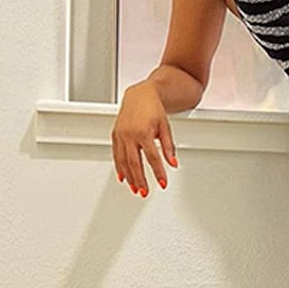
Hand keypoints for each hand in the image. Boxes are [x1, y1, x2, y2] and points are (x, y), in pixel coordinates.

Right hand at [111, 81, 177, 196]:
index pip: (152, 157)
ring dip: (129, 177)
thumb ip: (169, 147)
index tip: (162, 183)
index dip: (158, 172)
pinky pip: (116, 154)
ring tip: (134, 189)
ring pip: (123, 161)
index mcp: (144, 132)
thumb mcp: (165, 127)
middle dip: (140, 180)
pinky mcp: (115, 135)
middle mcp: (130, 134)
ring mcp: (120, 135)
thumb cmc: (154, 109)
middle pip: (135, 163)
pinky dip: (119, 167)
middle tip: (144, 192)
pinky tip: (123, 177)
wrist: (140, 94)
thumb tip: (173, 163)